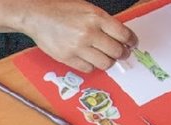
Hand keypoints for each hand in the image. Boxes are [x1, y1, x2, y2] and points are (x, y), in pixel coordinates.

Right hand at [22, 0, 137, 72]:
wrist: (38, 17)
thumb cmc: (62, 11)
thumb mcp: (88, 9)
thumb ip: (103, 22)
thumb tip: (119, 36)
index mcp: (97, 18)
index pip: (123, 34)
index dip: (131, 41)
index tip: (132, 44)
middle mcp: (89, 33)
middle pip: (116, 51)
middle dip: (122, 54)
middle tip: (121, 53)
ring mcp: (78, 48)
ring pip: (104, 63)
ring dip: (108, 62)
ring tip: (106, 58)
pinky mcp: (67, 58)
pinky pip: (88, 69)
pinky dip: (92, 66)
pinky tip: (90, 60)